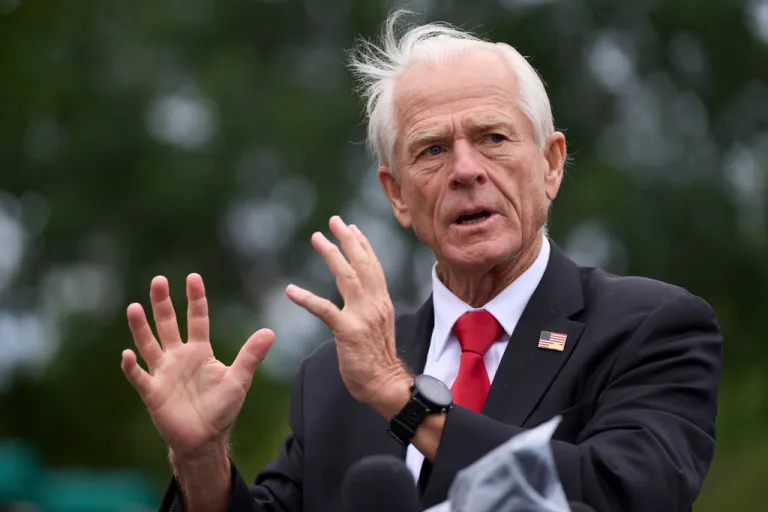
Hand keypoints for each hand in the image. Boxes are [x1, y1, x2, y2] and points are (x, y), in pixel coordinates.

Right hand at [121, 273, 274, 458]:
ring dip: (141, 327)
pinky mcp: (153, 392)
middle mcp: (178, 357)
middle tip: (158, 280)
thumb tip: (270, 332)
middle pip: (168, 324)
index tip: (193, 278)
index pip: (197, 319)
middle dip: (162, 303)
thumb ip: (251, 355)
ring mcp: (163, 373)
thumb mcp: (239, 379)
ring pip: (149, 345)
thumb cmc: (221, 408)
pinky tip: (128, 354)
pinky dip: (132, 366)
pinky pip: (139, 377)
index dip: (195, 299)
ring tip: (134, 307)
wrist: (204, 438)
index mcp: (199, 351)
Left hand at [286, 216, 410, 412]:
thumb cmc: (379, 361)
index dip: (363, 245)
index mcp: (382, 302)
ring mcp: (362, 316)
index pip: (373, 266)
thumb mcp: (380, 327)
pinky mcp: (348, 331)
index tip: (353, 228)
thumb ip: (370, 309)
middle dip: (348, 239)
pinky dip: (306, 298)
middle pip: (362, 263)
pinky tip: (291, 290)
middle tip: (335, 220)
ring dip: (331, 254)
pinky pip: (324, 309)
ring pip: (346, 276)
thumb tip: (362, 298)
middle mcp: (375, 303)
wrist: (386, 385)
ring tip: (318, 238)